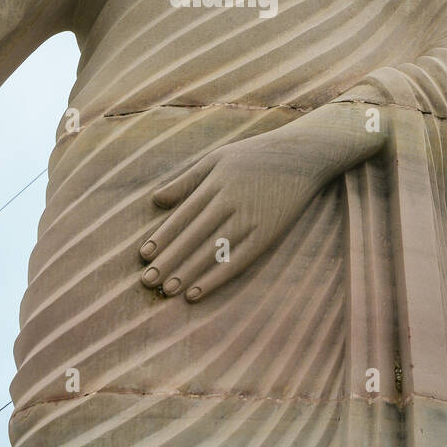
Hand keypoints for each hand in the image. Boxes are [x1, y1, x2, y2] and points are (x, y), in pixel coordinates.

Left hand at [137, 129, 329, 302]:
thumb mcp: (217, 158)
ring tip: (167, 290)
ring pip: (212, 253)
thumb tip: (155, 200)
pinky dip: (216, 278)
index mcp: (215, 184)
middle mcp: (230, 203)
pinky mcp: (268, 235)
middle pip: (193, 237)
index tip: (144, 256)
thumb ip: (186, 181)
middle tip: (147, 281)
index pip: (183, 215)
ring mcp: (250, 220)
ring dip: (188, 273)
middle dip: (169, 260)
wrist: (303, 155)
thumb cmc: (254, 156)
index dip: (163, 237)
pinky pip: (238, 261)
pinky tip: (198, 292)